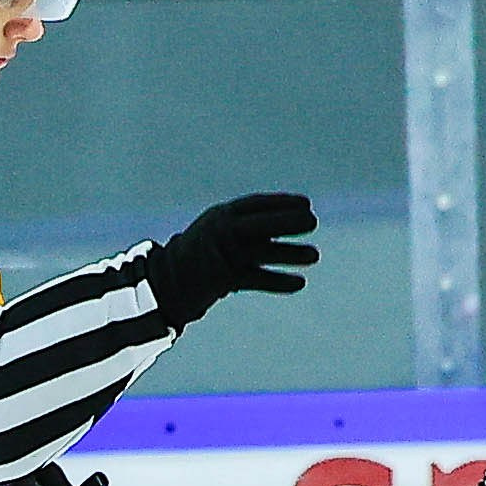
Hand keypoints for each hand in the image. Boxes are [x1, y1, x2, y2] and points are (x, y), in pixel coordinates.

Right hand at [146, 192, 319, 328]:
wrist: (170, 280)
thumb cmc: (204, 254)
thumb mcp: (221, 229)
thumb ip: (249, 224)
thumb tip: (291, 219)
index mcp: (221, 215)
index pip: (255, 204)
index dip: (282, 203)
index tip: (306, 203)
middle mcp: (221, 231)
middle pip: (260, 225)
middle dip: (287, 222)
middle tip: (313, 221)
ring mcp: (222, 254)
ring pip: (262, 252)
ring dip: (290, 254)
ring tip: (315, 255)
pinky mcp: (223, 278)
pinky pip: (257, 279)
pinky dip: (278, 281)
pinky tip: (299, 283)